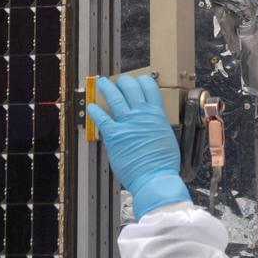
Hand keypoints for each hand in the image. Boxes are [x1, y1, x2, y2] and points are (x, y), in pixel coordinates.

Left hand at [87, 74, 190, 219]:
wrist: (155, 177)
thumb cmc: (163, 163)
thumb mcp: (167, 136)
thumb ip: (157, 125)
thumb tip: (153, 122)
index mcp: (156, 114)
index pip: (149, 86)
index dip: (142, 80)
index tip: (138, 80)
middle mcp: (141, 114)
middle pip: (130, 87)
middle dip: (124, 81)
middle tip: (120, 81)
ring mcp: (127, 123)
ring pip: (115, 97)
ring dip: (107, 87)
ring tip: (103, 83)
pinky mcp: (114, 135)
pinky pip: (101, 118)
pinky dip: (95, 110)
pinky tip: (91, 106)